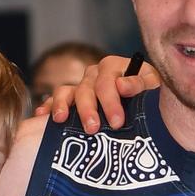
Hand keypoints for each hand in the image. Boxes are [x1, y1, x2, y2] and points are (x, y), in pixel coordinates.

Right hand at [34, 55, 159, 133]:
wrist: (147, 103)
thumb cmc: (150, 95)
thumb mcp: (152, 88)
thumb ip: (140, 84)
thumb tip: (121, 85)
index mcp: (114, 67)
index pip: (107, 82)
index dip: (111, 102)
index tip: (117, 122)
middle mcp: (95, 74)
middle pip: (86, 89)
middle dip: (88, 109)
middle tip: (93, 129)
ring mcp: (81, 85)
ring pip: (67, 91)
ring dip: (63, 105)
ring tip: (61, 120)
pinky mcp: (72, 98)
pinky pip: (56, 99)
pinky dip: (49, 106)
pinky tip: (42, 116)